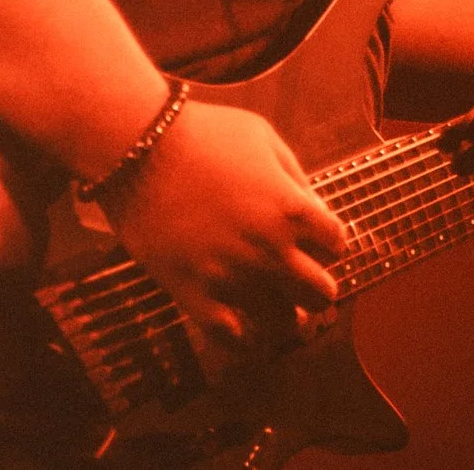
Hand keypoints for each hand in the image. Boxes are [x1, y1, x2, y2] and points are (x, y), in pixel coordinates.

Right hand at [96, 101, 347, 353]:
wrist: (136, 147)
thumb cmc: (202, 133)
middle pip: (322, 294)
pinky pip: (232, 339)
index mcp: (292, 210)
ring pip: (284, 323)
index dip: (327, 243)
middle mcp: (270, 249)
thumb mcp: (263, 139)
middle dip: (316, 286)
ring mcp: (232, 276)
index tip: (312, 242)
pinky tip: (243, 328)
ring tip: (274, 306)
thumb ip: (294, 177)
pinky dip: (244, 339)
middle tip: (299, 280)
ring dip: (284, 314)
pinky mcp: (193, 294)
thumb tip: (312, 210)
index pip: (337, 245)